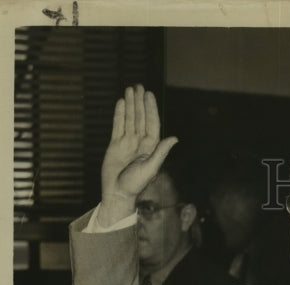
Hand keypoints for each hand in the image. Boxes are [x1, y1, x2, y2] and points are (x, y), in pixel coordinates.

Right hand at [99, 84, 177, 224]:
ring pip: (129, 119)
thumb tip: (174, 138)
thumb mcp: (150, 168)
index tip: (149, 95)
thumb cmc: (135, 184)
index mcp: (150, 147)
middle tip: (139, 86)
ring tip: (129, 89)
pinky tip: (121, 103)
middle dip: (140, 102)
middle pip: (140, 118)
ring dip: (130, 105)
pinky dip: (119, 114)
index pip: (151, 123)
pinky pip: (118, 125)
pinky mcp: (115, 144)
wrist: (117, 192)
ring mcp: (127, 142)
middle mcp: (140, 142)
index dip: (150, 108)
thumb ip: (161, 152)